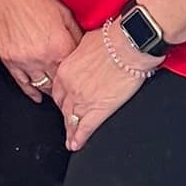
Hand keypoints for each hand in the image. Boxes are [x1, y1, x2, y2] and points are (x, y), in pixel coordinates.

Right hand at [0, 0, 81, 99]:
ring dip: (50, 91)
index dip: (79, 77)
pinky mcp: (9, 60)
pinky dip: (31, 92)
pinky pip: (22, 83)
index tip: (82, 81)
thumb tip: (84, 49)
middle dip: (66, 88)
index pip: (74, 71)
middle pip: (59, 84)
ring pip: (42, 86)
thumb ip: (76, 34)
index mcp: (60, 45)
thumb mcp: (64, 12)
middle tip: (72, 92)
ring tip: (57, 94)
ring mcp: (24, 60)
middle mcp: (43, 57)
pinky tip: (37, 96)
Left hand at [52, 23, 159, 152]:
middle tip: (67, 122)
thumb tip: (83, 57)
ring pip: (72, 120)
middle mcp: (70, 87)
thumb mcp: (85, 42)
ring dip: (71, 131)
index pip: (58, 91)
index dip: (62, 99)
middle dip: (66, 114)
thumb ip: (78, 55)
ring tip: (71, 140)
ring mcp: (83, 100)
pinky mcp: (99, 110)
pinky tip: (77, 144)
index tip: (64, 104)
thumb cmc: (111, 40)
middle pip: (63, 107)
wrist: (127, 46)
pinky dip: (80, 139)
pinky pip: (85, 129)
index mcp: (65, 70)